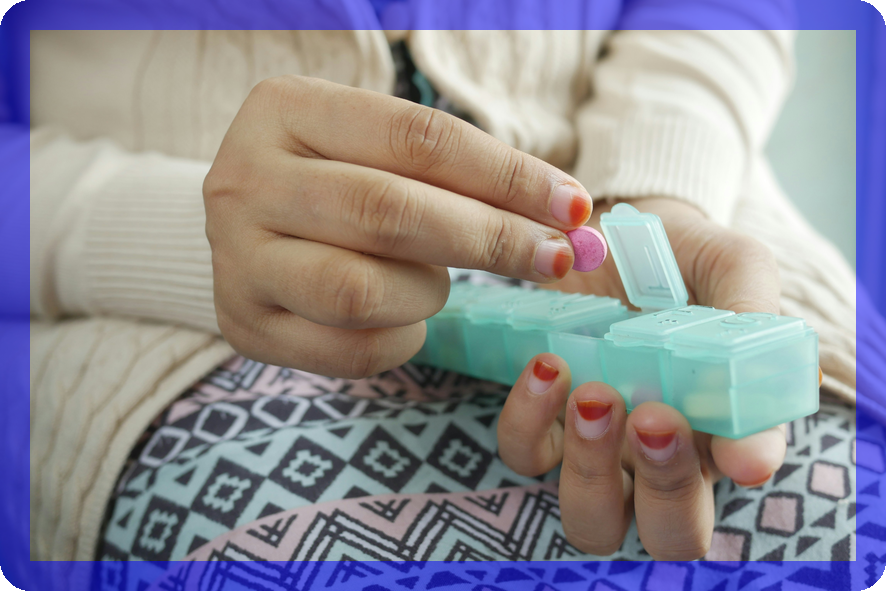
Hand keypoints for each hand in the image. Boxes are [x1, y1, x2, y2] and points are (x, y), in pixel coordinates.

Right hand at [203, 76, 592, 377]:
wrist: (250, 226)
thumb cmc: (338, 179)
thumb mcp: (381, 150)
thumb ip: (463, 175)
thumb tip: (571, 219)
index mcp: (286, 110)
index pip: (417, 138)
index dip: (506, 176)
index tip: (572, 206)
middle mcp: (245, 179)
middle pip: (389, 213)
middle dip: (490, 239)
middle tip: (553, 258)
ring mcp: (235, 257)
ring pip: (362, 291)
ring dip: (428, 293)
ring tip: (435, 282)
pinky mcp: (243, 324)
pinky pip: (348, 349)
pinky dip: (401, 339)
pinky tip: (405, 318)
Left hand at [497, 197, 785, 558]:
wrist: (609, 226)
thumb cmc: (681, 256)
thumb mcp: (731, 268)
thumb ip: (750, 325)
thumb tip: (755, 445)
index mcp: (720, 427)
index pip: (739, 477)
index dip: (738, 472)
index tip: (733, 447)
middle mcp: (659, 454)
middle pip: (668, 532)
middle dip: (665, 490)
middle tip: (654, 417)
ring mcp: (596, 445)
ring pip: (592, 516)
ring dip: (592, 467)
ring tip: (593, 393)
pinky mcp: (541, 420)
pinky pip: (525, 455)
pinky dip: (529, 422)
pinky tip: (546, 366)